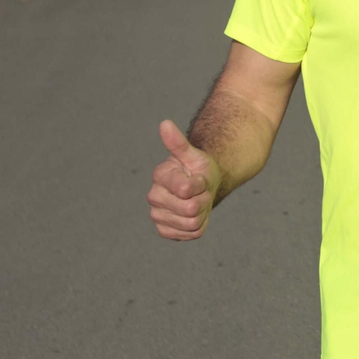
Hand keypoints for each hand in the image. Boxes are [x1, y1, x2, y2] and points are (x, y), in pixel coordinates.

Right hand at [146, 120, 217, 240]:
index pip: (186, 189)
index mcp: (160, 176)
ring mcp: (158, 215)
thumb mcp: (193, 154)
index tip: (200, 178)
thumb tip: (165, 123)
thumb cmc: (198, 169)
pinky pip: (190, 234)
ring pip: (192, 223)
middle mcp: (154, 197)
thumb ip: (178, 143)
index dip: (200, 185)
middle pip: (191, 208)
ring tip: (198, 201)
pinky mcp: (165, 230)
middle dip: (204, 199)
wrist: (201, 187)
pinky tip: (195, 214)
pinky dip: (199, 225)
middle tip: (201, 191)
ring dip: (203, 213)